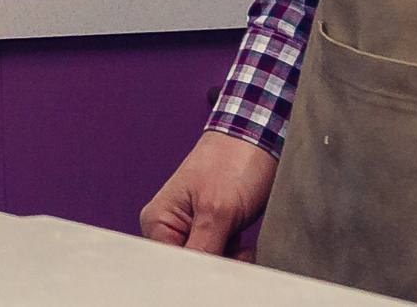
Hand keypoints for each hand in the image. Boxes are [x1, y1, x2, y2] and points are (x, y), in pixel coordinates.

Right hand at [142, 130, 277, 257]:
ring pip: (209, 266)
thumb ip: (203, 249)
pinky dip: (237, 259)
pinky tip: (246, 246)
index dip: (201, 269)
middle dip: (219, 267)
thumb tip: (194, 278)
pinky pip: (221, 258)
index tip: (226, 259)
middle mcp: (169, 228)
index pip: (173, 264)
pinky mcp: (211, 232)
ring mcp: (191, 230)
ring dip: (232, 264)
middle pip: (190, 268)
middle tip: (241, 252)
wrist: (257, 139)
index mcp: (158, 221)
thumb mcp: (217, 211)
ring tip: (245, 246)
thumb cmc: (232, 163)